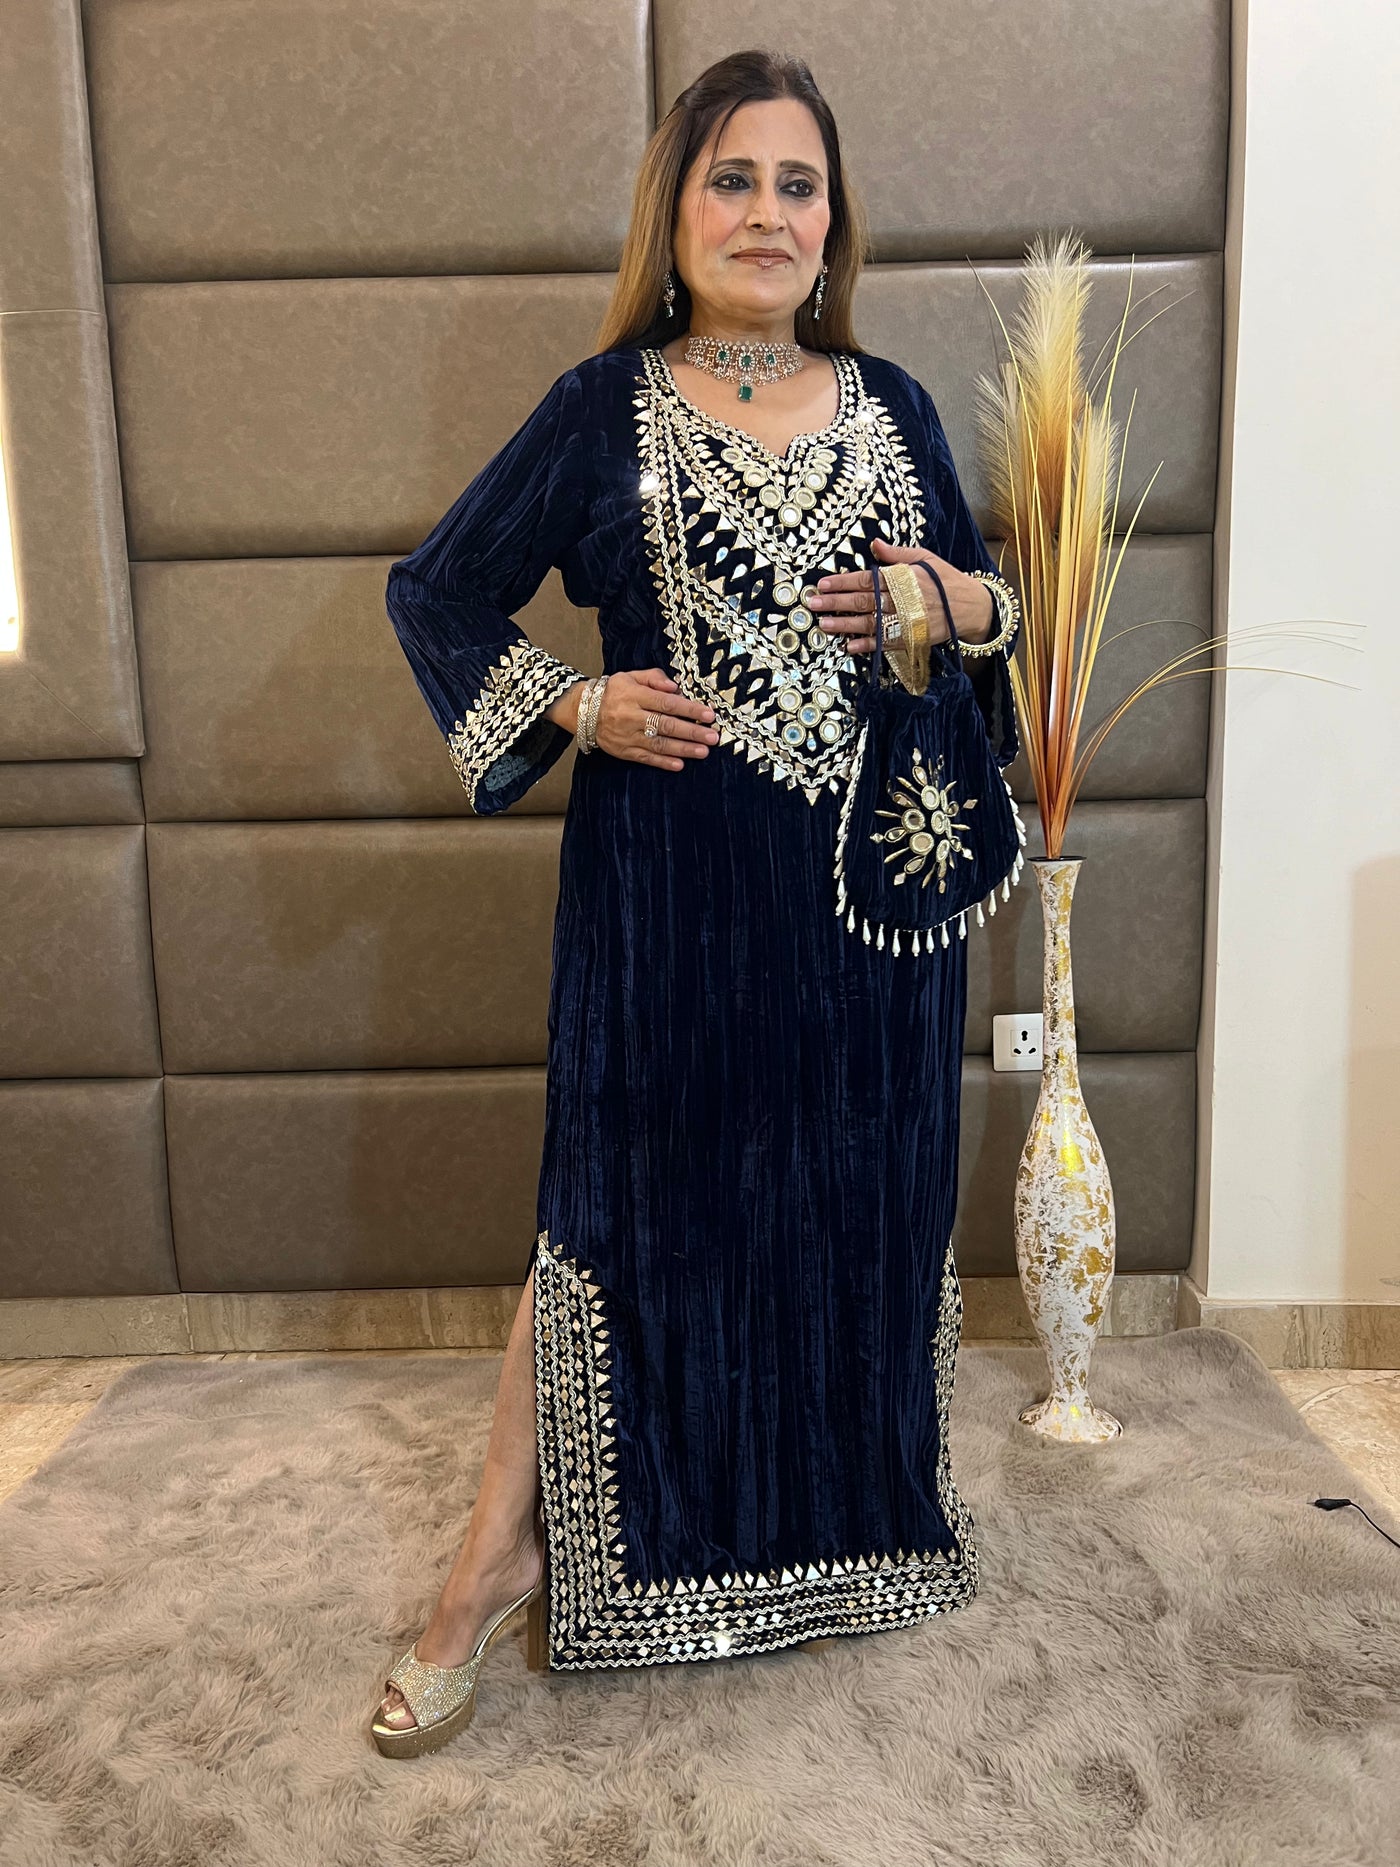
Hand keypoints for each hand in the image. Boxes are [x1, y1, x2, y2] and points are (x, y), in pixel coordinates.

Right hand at [593, 668, 719, 771]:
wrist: (582, 711)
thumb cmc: (613, 691)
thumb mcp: (631, 676)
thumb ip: (654, 677)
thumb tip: (676, 687)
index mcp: (634, 695)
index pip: (666, 703)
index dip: (689, 709)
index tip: (708, 715)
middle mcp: (631, 716)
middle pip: (665, 725)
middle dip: (691, 732)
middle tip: (712, 737)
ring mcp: (627, 736)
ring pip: (658, 744)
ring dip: (683, 749)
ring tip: (703, 751)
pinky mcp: (624, 751)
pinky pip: (645, 758)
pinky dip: (663, 763)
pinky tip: (679, 764)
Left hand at [807, 537, 993, 652]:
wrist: (973, 607)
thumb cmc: (946, 579)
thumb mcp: (925, 558)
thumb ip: (897, 553)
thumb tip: (874, 543)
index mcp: (905, 577)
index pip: (868, 579)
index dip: (844, 582)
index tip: (823, 584)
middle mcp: (904, 599)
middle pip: (865, 601)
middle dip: (837, 603)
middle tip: (814, 604)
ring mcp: (908, 621)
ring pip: (871, 623)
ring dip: (846, 625)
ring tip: (824, 624)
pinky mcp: (913, 639)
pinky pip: (887, 643)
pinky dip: (868, 646)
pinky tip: (848, 646)